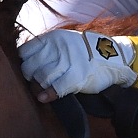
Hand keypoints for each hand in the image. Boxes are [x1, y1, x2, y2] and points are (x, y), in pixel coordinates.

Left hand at [19, 29, 136, 100]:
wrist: (112, 56)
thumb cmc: (84, 52)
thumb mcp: (63, 41)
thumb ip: (45, 49)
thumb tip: (24, 62)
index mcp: (52, 38)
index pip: (24, 52)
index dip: (25, 63)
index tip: (30, 68)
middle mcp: (57, 49)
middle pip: (29, 67)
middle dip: (30, 77)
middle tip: (36, 81)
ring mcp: (67, 62)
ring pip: (40, 78)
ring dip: (40, 86)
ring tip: (44, 88)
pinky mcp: (76, 76)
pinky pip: (55, 88)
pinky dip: (47, 95)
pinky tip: (44, 98)